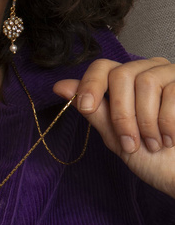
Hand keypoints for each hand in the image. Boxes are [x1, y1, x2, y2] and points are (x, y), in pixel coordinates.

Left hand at [54, 57, 174, 197]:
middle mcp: (147, 71)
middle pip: (121, 75)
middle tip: (129, 141)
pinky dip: (168, 122)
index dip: (91, 84)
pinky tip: (170, 138)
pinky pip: (172, 93)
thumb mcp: (115, 135)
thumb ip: (92, 110)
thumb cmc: (153, 158)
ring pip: (146, 83)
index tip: (85, 106)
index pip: (102, 67)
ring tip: (153, 143)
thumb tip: (60, 87)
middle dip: (121, 113)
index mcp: (127, 81)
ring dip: (146, 121)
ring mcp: (170, 75)